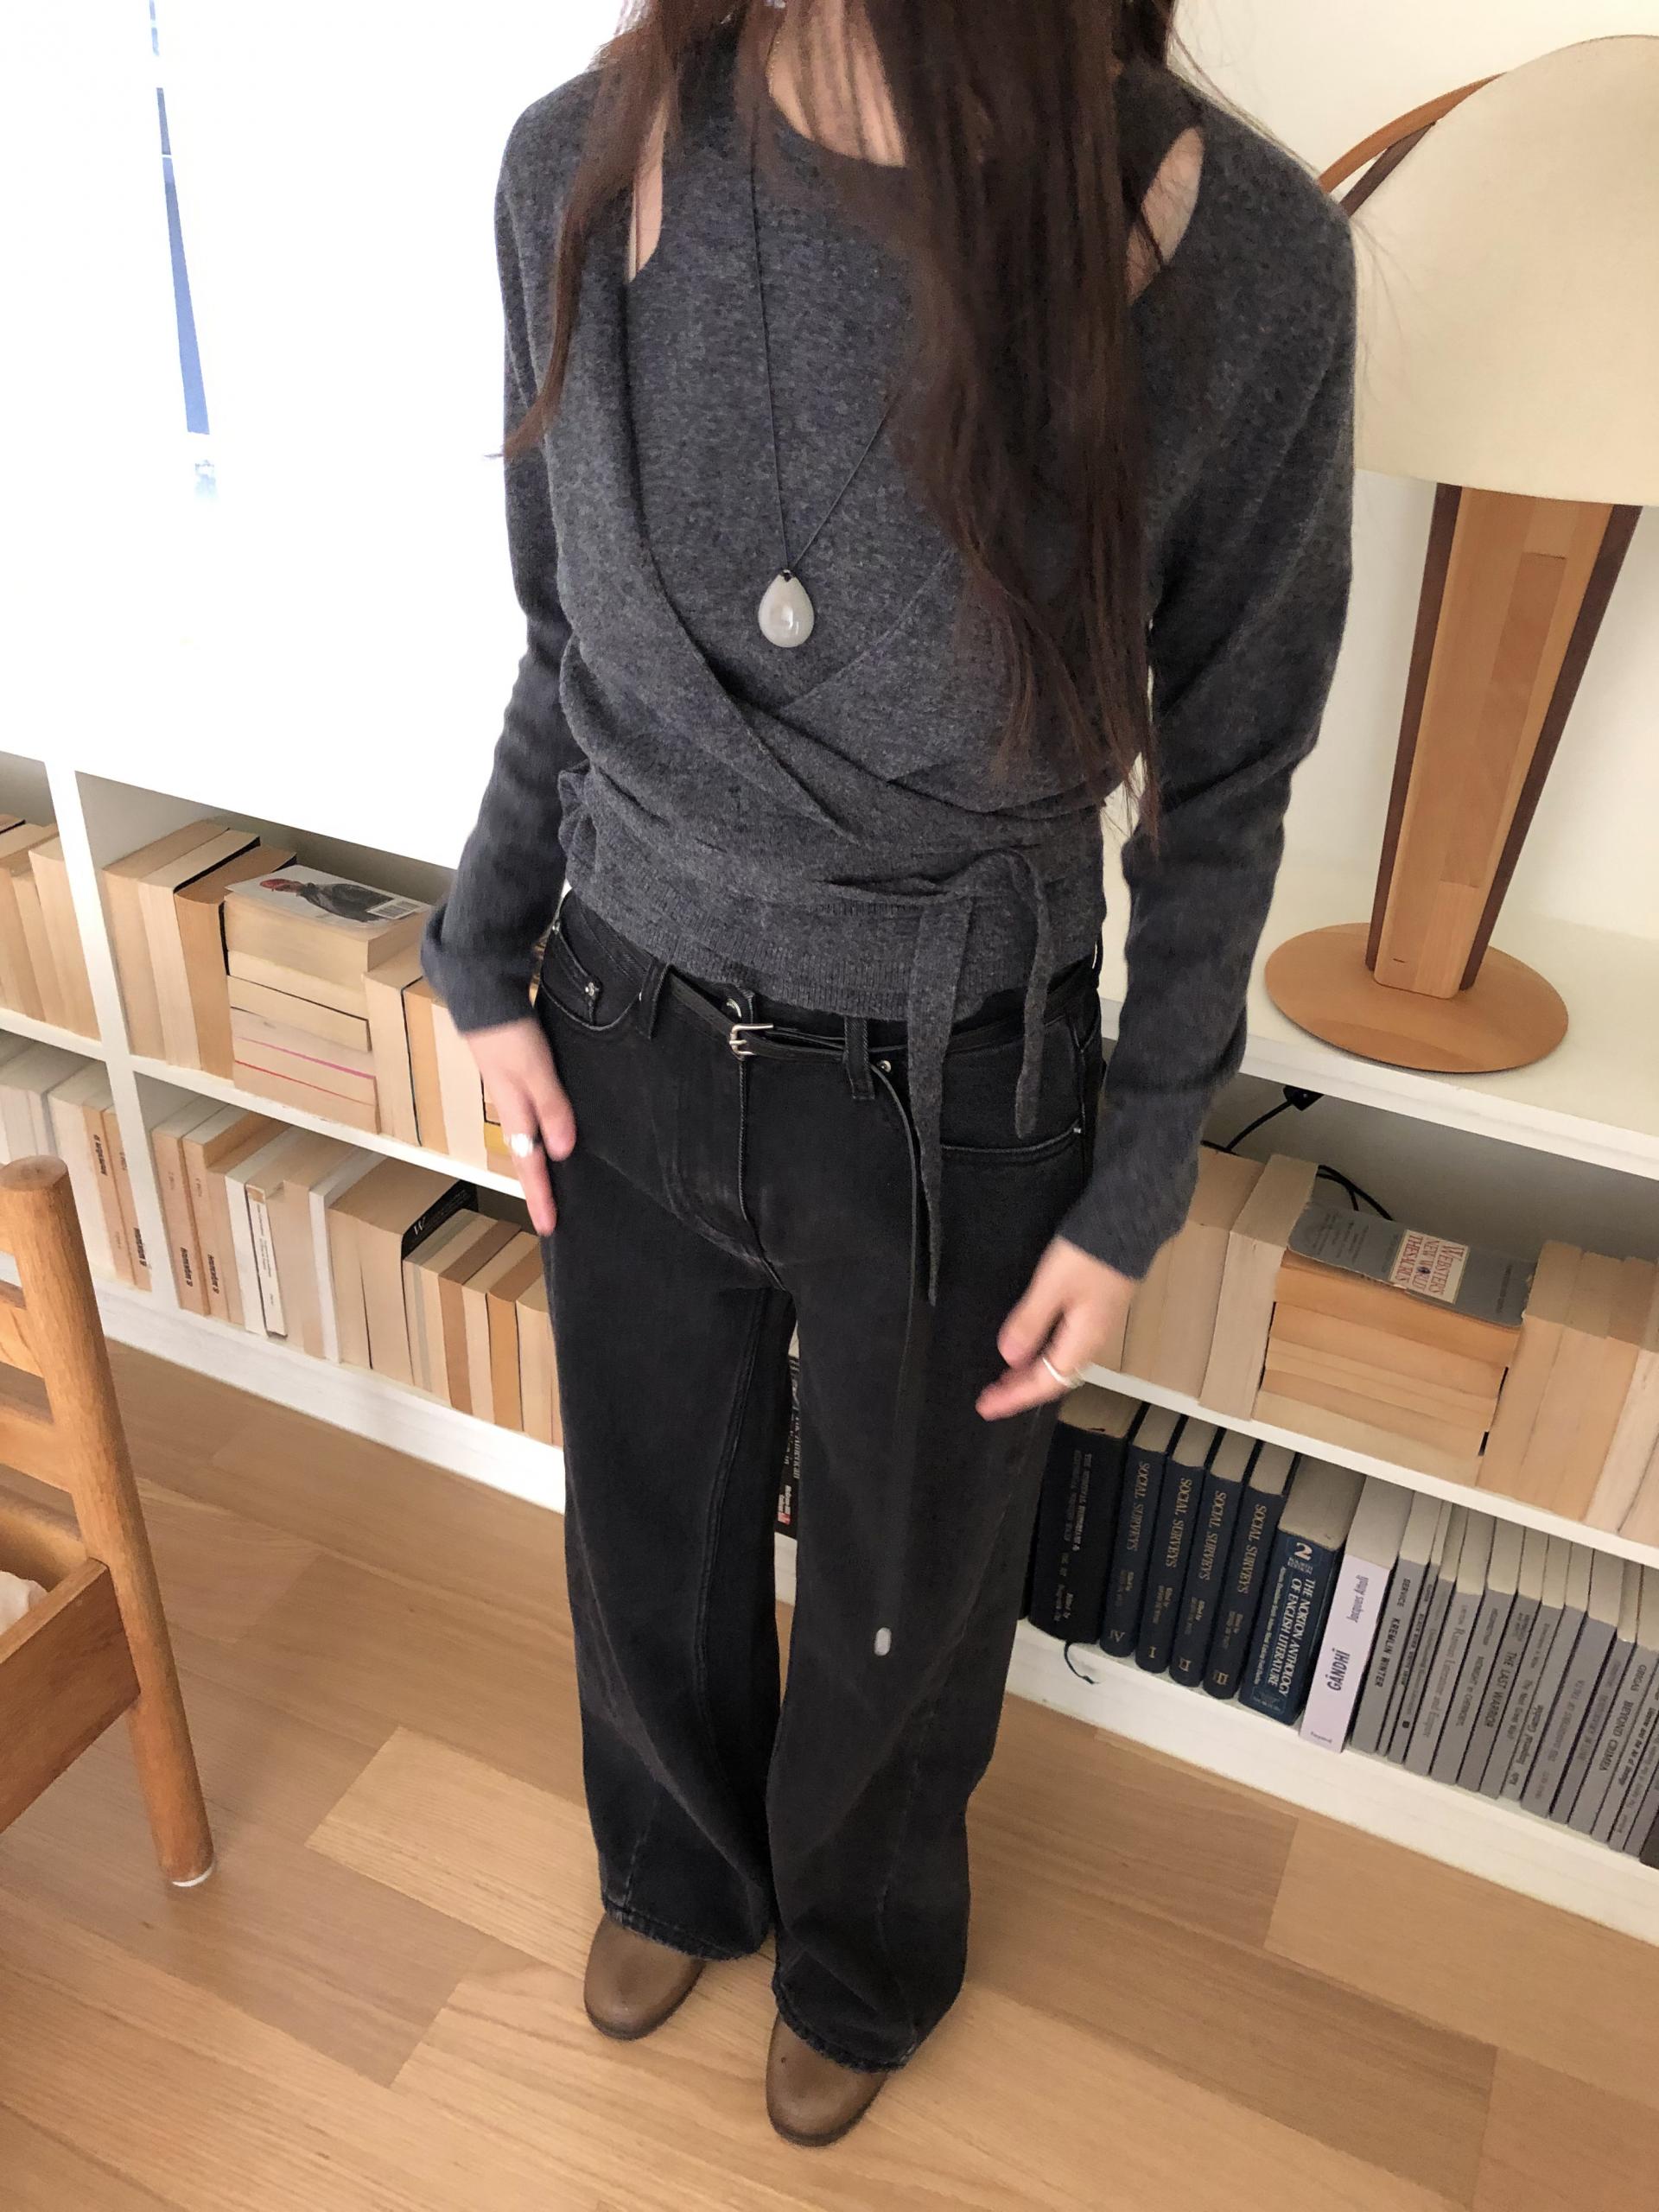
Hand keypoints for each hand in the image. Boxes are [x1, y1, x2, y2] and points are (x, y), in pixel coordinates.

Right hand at [461, 1017, 573, 1235]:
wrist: (484, 999)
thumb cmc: (508, 1034)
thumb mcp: (534, 1070)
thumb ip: (551, 1107)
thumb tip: (562, 1152)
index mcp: (515, 1114)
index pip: (529, 1165)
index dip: (539, 1196)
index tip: (548, 1228)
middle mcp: (513, 1111)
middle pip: (525, 1160)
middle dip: (537, 1191)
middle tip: (549, 1220)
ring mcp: (514, 1096)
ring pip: (527, 1142)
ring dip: (537, 1168)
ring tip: (552, 1190)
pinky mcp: (519, 1080)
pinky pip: (531, 1121)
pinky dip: (540, 1140)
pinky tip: (554, 1139)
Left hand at [978, 1236, 1137, 1421]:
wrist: (1128, 1223)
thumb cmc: (1088, 1254)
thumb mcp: (1051, 1286)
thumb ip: (1030, 1322)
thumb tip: (1008, 1358)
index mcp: (1082, 1340)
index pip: (1045, 1383)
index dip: (1014, 1397)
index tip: (985, 1406)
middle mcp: (1091, 1340)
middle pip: (1054, 1379)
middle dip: (1021, 1390)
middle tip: (990, 1397)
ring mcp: (1095, 1326)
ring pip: (1060, 1363)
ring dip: (1031, 1374)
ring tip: (1004, 1379)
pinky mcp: (1094, 1311)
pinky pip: (1065, 1347)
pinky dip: (1042, 1356)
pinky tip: (1029, 1348)